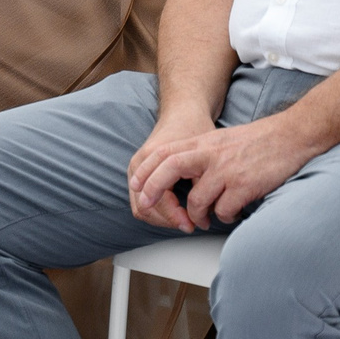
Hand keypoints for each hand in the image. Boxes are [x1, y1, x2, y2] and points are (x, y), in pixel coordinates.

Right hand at [125, 107, 218, 230]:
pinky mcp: (136, 173)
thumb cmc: (193, 129)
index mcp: (153, 158)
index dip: (175, 216)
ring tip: (184, 220)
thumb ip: (200, 183)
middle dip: (167, 220)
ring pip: (140, 208)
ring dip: (161, 218)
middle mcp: (138, 164)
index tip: (192, 224)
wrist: (183, 113)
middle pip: (144, 207)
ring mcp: (134, 169)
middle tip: (190, 225)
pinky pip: (140, 202)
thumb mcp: (202, 155)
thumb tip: (205, 213)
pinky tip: (175, 212)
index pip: (157, 199)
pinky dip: (156, 211)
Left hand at [127, 113, 318, 230]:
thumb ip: (200, 154)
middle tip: (152, 207)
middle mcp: (211, 154)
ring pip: (196, 200)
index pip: (164, 153)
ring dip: (199, 215)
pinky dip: (225, 216)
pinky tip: (234, 210)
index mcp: (204, 142)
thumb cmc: (258, 141)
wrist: (292, 136)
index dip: (146, 172)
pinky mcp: (244, 186)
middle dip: (155, 191)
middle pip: (170, 169)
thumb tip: (180, 177)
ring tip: (207, 218)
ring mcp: (227, 170)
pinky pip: (223, 211)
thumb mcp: (221, 140)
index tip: (137, 188)